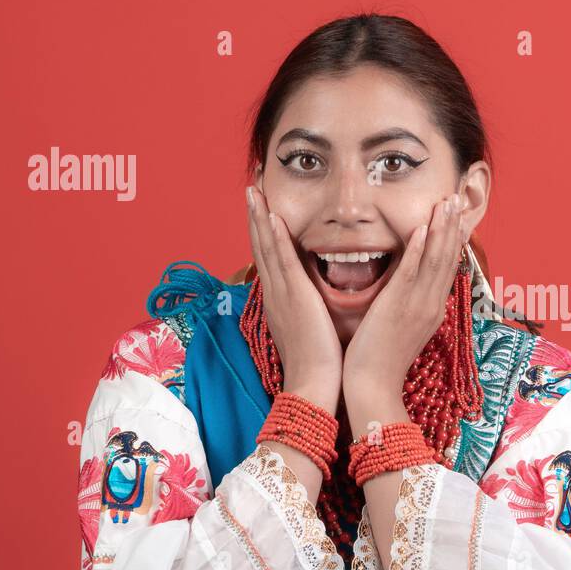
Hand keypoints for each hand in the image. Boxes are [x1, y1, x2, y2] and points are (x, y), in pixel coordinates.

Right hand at [246, 184, 342, 408]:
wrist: (314, 385)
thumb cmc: (318, 362)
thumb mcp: (310, 326)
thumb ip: (308, 307)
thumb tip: (313, 296)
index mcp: (280, 298)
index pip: (268, 255)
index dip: (263, 229)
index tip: (261, 204)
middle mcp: (275, 292)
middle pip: (261, 244)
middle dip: (255, 214)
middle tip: (251, 184)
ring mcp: (282, 293)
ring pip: (267, 247)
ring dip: (260, 216)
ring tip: (254, 188)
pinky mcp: (295, 298)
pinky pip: (282, 262)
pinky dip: (275, 238)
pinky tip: (273, 217)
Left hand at [343, 191, 466, 405]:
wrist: (372, 386)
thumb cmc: (380, 360)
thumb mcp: (403, 328)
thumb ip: (409, 305)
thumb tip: (411, 289)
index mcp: (432, 309)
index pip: (448, 268)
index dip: (454, 240)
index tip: (458, 216)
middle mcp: (431, 305)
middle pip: (448, 258)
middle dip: (454, 226)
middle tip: (458, 197)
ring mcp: (417, 306)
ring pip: (435, 260)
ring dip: (442, 229)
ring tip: (447, 203)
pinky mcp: (398, 307)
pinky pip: (411, 273)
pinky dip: (419, 250)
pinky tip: (422, 228)